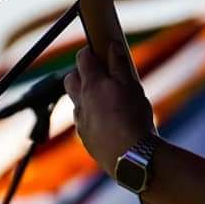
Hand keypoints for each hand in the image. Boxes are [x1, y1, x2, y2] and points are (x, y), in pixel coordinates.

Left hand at [64, 42, 154, 177]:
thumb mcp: (132, 85)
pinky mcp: (85, 138)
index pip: (82, 58)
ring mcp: (81, 121)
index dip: (90, 51)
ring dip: (86, 96)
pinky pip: (82, 121)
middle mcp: (81, 101)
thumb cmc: (133, 118)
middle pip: (71, 79)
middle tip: (102, 75)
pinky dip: (91, 116)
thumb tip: (112, 45)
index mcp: (92, 84)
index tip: (101, 51)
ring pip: (76, 101)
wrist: (131, 157)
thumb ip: (119, 64)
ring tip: (107, 100)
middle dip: (81, 73)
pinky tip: (108, 121)